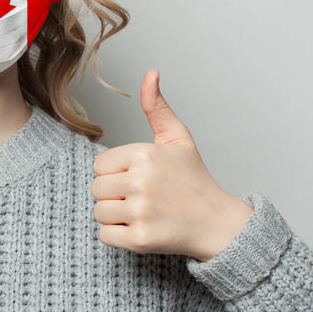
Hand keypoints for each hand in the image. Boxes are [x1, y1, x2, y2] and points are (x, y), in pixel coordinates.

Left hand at [91, 69, 254, 261]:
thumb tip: (151, 72)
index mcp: (145, 154)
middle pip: (97, 189)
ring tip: (142, 211)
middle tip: (142, 196)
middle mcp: (141, 181)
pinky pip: (105, 236)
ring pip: (99, 212)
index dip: (116, 172)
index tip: (139, 177)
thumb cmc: (193, 178)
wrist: (216, 221)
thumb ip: (157, 106)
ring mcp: (140, 211)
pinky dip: (118, 235)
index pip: (100, 165)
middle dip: (114, 193)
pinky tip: (141, 227)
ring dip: (115, 215)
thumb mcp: (178, 138)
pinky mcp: (140, 239)